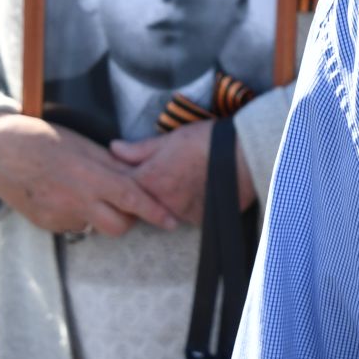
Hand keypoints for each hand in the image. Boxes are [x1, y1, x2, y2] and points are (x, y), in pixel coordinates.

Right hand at [0, 111, 179, 236]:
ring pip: (95, 227)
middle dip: (128, 219)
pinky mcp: (45, 225)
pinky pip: (73, 226)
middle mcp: (75, 200)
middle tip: (127, 204)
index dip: (154, 211)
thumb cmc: (42, 139)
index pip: (130, 197)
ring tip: (88, 194)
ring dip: (101, 216)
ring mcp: (58, 216)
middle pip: (118, 226)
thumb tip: (137, 175)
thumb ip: (109, 163)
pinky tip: (65, 197)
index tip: (172, 221)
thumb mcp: (81, 143)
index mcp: (88, 175)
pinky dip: (77, 216)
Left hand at [109, 121, 255, 225]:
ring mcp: (179, 213)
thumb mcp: (171, 138)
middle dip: (140, 195)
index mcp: (148, 179)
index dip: (119, 180)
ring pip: (161, 211)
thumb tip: (114, 148)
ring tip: (177, 183)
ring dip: (163, 202)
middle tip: (156, 179)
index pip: (120, 187)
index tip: (123, 176)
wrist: (244, 155)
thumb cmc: (207, 141)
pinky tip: (193, 192)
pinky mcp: (197, 220)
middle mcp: (159, 201)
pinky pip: (183, 216)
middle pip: (139, 203)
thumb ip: (140, 149)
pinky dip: (184, 207)